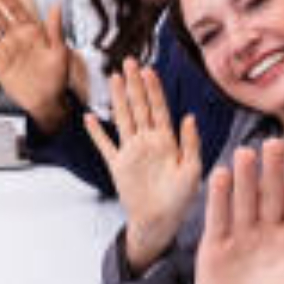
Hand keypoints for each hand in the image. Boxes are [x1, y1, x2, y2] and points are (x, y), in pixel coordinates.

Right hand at [84, 58, 202, 272]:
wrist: (159, 222)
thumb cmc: (180, 200)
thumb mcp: (193, 170)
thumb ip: (190, 143)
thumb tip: (188, 116)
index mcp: (167, 142)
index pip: (159, 109)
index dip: (153, 89)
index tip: (148, 69)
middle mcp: (148, 142)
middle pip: (139, 106)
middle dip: (134, 84)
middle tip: (129, 62)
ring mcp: (131, 152)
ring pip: (123, 118)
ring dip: (118, 98)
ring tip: (113, 78)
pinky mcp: (117, 165)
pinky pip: (104, 145)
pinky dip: (96, 132)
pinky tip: (90, 118)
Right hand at [197, 142, 283, 283]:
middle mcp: (269, 234)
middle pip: (271, 195)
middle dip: (273, 169)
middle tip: (274, 142)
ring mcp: (241, 238)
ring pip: (243, 200)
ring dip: (244, 177)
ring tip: (246, 153)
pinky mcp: (215, 247)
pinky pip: (217, 217)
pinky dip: (218, 198)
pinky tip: (220, 176)